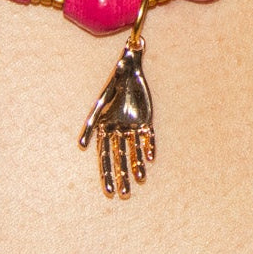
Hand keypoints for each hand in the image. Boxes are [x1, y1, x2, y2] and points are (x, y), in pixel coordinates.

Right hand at [78, 41, 154, 197]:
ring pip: (131, 151)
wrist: (135, 67)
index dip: (102, 164)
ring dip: (134, 166)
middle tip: (114, 195)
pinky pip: (146, 138)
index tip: (104, 188)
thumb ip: (121, 69)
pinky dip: (147, 148)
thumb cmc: (122, 71)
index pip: (102, 147)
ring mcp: (131, 126)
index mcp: (105, 120)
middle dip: (115, 175)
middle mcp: (117, 126)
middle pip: (115, 155)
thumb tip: (125, 58)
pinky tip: (150, 160)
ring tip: (137, 184)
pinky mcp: (145, 123)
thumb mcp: (121, 71)